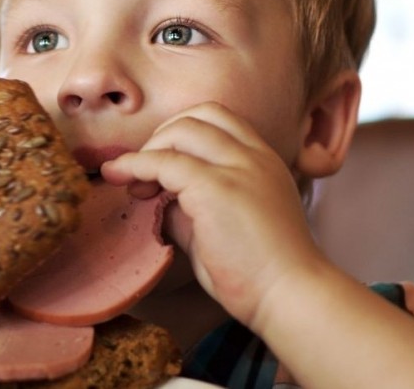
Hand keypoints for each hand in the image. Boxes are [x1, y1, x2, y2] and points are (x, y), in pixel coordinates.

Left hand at [100, 102, 328, 326]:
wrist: (290, 297)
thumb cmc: (259, 273)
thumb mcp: (221, 227)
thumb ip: (189, 207)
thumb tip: (156, 198)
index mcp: (264, 161)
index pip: (220, 120)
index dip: (182, 134)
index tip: (161, 168)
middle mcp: (255, 156)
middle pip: (198, 115)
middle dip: (162, 137)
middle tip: (142, 176)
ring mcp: (238, 168)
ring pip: (181, 130)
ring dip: (148, 151)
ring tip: (133, 186)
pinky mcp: (216, 188)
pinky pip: (165, 162)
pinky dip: (137, 166)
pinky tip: (123, 180)